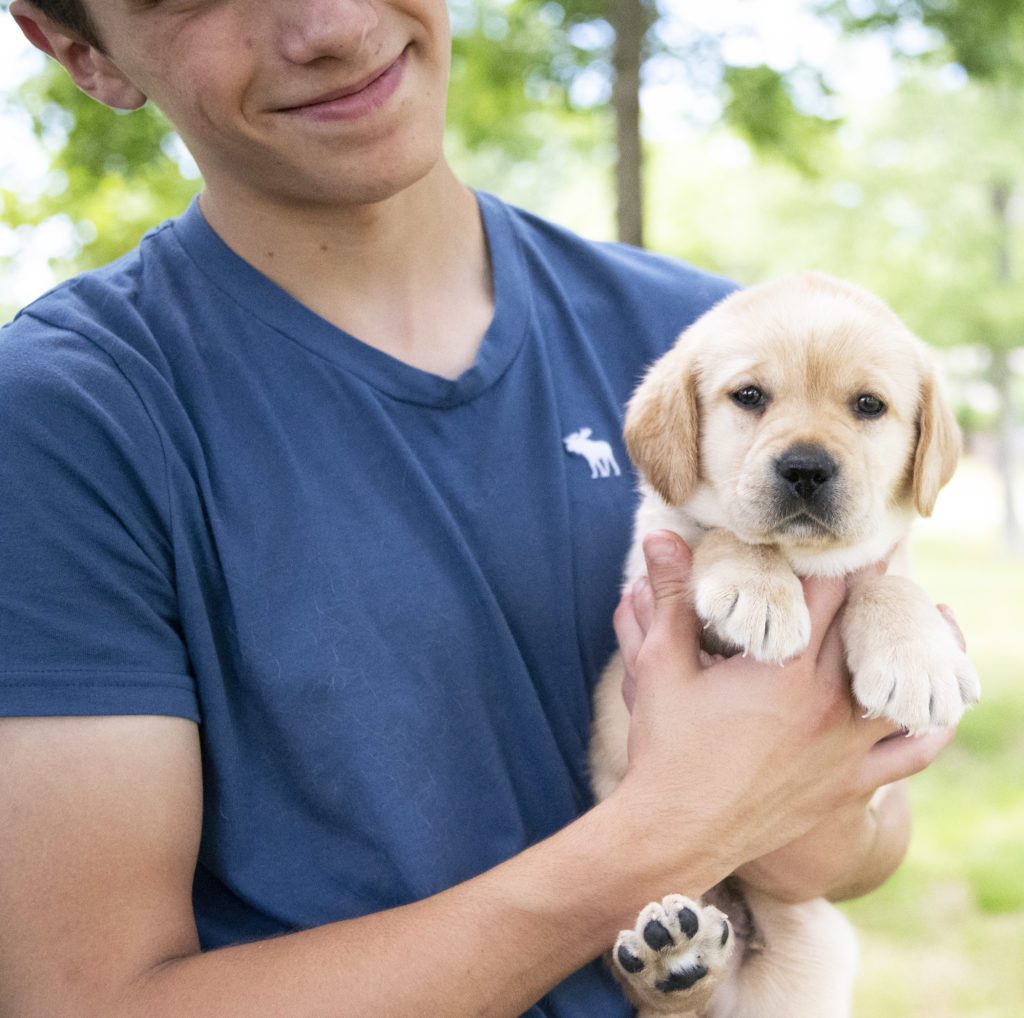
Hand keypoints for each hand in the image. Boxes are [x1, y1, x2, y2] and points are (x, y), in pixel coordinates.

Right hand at [607, 531, 950, 893]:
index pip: (830, 593)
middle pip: (869, 631)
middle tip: (877, 564)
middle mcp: (829, 703)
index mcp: (786, 668)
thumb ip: (671, 597)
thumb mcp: (661, 664)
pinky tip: (930, 705)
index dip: (834, 560)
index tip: (836, 542)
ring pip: (902, 685)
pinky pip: (912, 751)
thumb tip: (658, 536)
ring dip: (905, 651)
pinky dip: (928, 723)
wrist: (675, 832)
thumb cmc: (665, 746)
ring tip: (908, 625)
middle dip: (870, 595)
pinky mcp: (851, 784)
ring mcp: (847, 748)